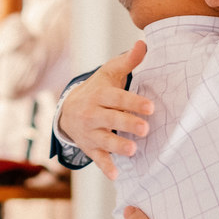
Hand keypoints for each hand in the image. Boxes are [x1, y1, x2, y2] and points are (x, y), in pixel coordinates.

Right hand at [57, 41, 152, 179]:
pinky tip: (116, 175)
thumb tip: (144, 43)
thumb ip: (128, 61)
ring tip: (133, 150)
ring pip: (103, 140)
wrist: (68, 110)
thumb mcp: (109, 74)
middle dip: (127, 124)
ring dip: (118, 146)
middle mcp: (92, 114)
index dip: (133, 103)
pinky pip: (97, 158)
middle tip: (145, 129)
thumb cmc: (97, 90)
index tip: (150, 107)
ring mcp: (89, 132)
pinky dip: (106, 167)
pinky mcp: (89, 148)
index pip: (117, 98)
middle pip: (110, 119)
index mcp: (99, 95)